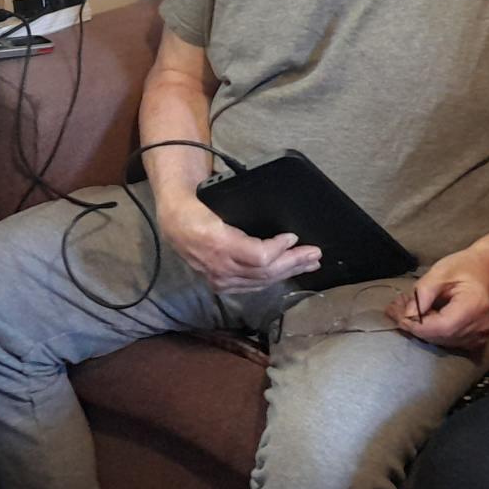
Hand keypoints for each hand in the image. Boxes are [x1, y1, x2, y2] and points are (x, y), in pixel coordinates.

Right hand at [160, 195, 320, 292]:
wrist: (174, 220)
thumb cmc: (195, 207)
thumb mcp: (217, 201)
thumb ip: (242, 213)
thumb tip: (274, 227)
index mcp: (219, 244)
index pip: (259, 256)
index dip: (280, 249)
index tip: (293, 236)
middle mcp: (220, 267)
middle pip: (266, 271)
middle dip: (294, 262)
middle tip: (315, 253)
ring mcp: (221, 279)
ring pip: (262, 281)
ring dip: (288, 272)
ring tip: (308, 263)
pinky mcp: (221, 284)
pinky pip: (253, 286)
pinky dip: (272, 279)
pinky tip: (285, 273)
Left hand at [386, 243, 488, 349]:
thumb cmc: (466, 265)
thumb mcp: (440, 272)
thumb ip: (423, 293)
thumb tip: (407, 315)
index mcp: (474, 306)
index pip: (441, 327)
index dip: (417, 325)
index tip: (397, 315)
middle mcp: (481, 326)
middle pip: (440, 336)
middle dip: (416, 327)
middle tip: (396, 310)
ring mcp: (482, 335)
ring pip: (443, 342)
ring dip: (424, 330)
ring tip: (408, 311)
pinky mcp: (479, 339)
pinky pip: (451, 342)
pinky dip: (436, 333)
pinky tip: (427, 318)